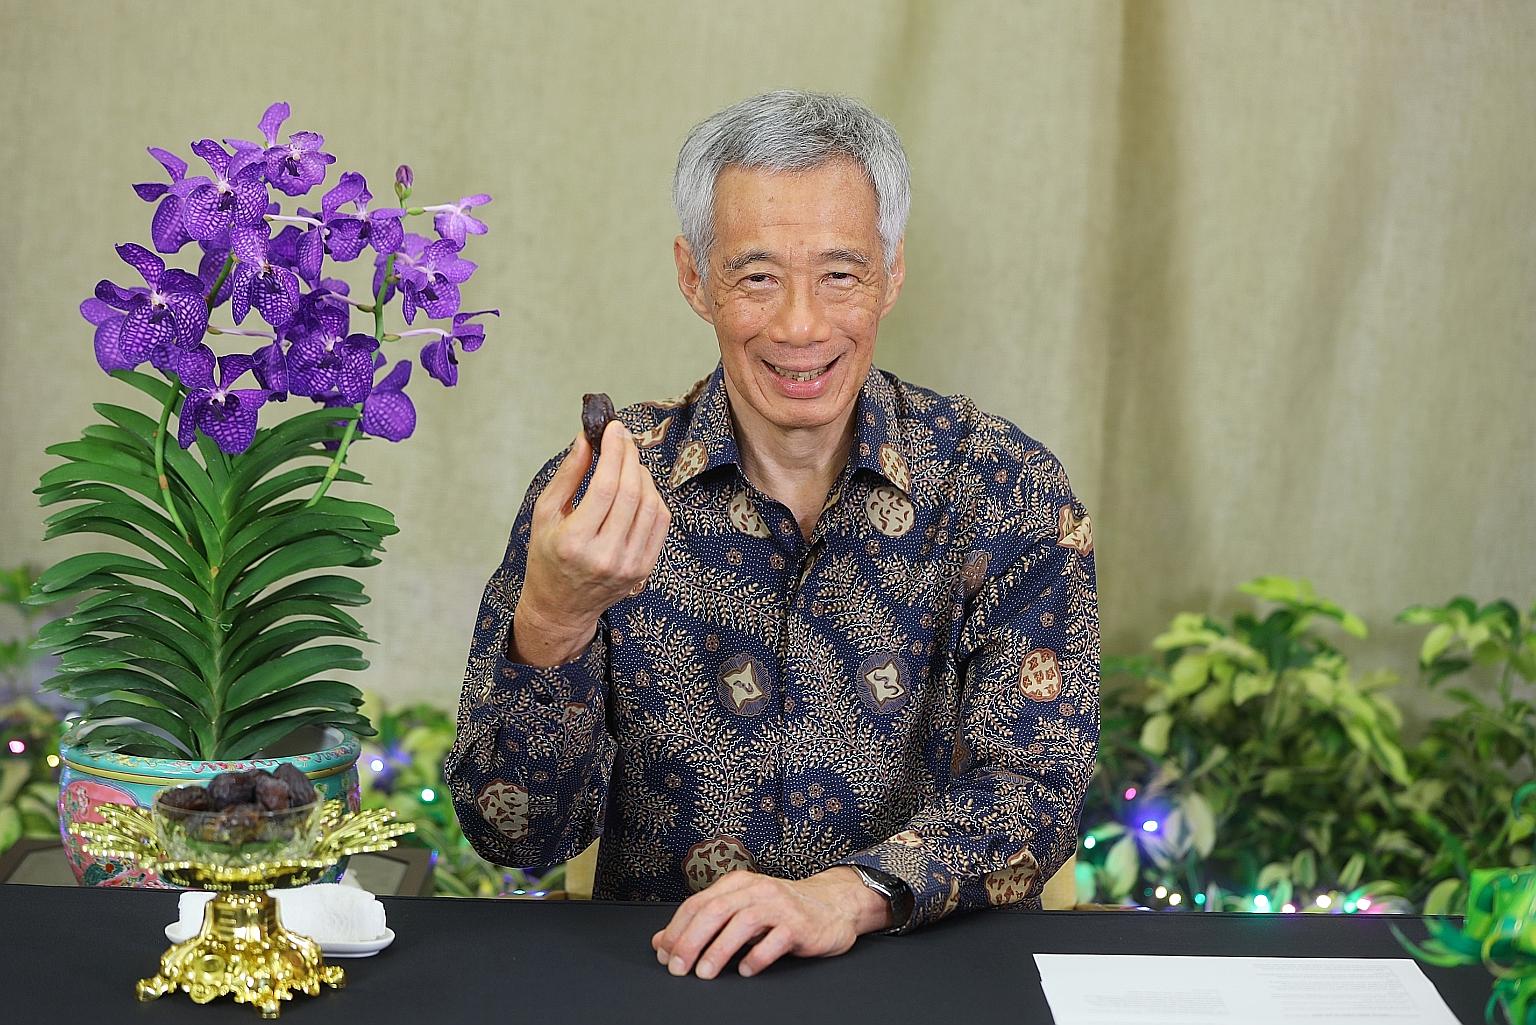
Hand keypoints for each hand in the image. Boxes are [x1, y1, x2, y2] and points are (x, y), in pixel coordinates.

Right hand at [513, 420, 670, 666]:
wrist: (561, 607)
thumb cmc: (547, 557)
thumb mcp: (545, 514)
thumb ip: (567, 475)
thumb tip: (586, 439)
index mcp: (574, 542)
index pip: (606, 486)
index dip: (614, 451)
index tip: (614, 428)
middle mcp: (605, 556)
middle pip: (632, 493)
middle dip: (630, 456)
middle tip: (623, 437)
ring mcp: (629, 565)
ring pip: (651, 505)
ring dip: (643, 475)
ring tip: (628, 463)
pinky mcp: (644, 569)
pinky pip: (660, 523)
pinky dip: (653, 497)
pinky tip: (639, 488)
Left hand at [650, 867, 891, 979]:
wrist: (833, 905)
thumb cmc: (782, 910)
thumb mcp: (740, 910)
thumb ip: (704, 924)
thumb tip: (662, 942)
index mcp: (738, 884)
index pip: (698, 903)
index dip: (677, 929)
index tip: (665, 954)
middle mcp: (757, 890)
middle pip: (716, 910)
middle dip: (691, 940)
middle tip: (678, 967)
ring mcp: (780, 906)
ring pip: (743, 923)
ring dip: (719, 949)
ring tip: (705, 972)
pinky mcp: (800, 925)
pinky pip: (775, 940)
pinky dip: (757, 957)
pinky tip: (745, 970)